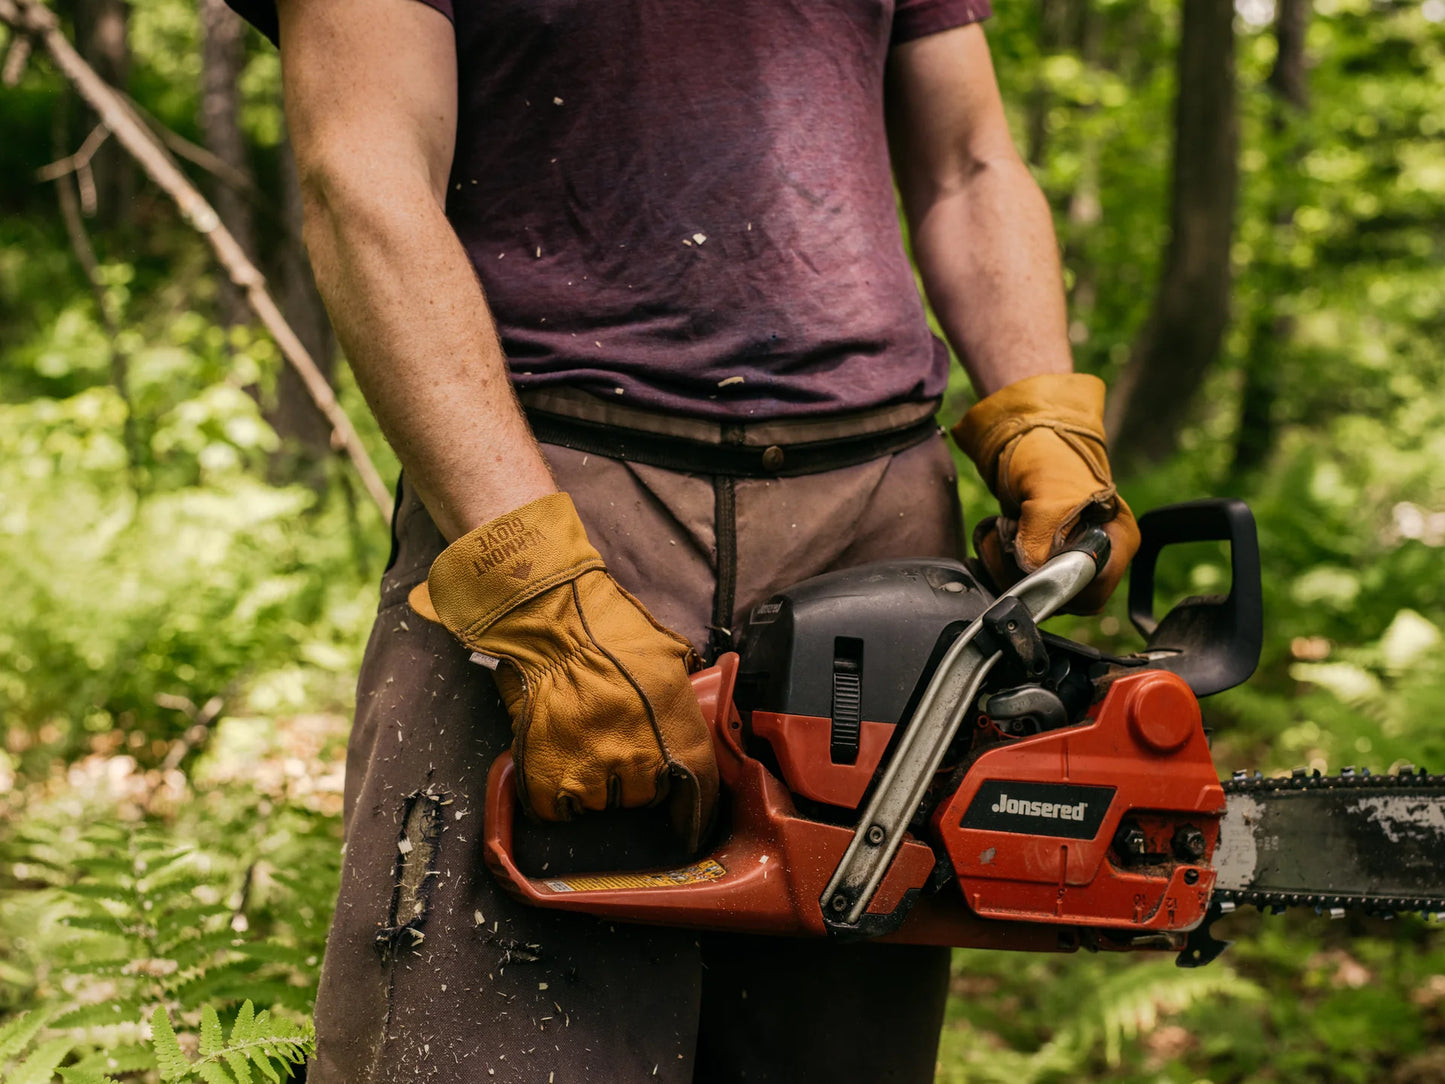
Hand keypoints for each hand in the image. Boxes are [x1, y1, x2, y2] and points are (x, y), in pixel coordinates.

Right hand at [408, 493, 718, 850]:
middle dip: (634, 776)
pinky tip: (556, 759)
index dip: (693, 809)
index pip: (698, 791)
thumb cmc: (608, 631)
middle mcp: (639, 762)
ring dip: (594, 782)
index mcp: (676, 732)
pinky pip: (559, 809)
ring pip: (601, 803)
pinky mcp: (548, 781)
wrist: (549, 622)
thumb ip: (684, 698)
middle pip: (644, 796)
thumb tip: (700, 710)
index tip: (687, 818)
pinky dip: (556, 794)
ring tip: (581, 741)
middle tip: (614, 741)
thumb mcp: (669, 658)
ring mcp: (592, 775)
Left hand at [952, 373, 1138, 613]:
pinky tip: (995, 537)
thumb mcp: (1050, 491)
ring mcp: (1068, 560)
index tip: (1029, 561)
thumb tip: (1030, 569)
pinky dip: (996, 563)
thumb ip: (1043, 531)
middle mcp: (1097, 558)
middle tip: (1007, 539)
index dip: (1057, 584)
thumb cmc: (1052, 455)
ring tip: (1000, 530)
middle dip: (1024, 575)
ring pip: (1034, 593)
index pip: (1092, 590)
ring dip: (1004, 567)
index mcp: (1117, 541)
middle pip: (1062, 598)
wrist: (1026, 438)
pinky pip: (1016, 582)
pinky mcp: (1040, 561)